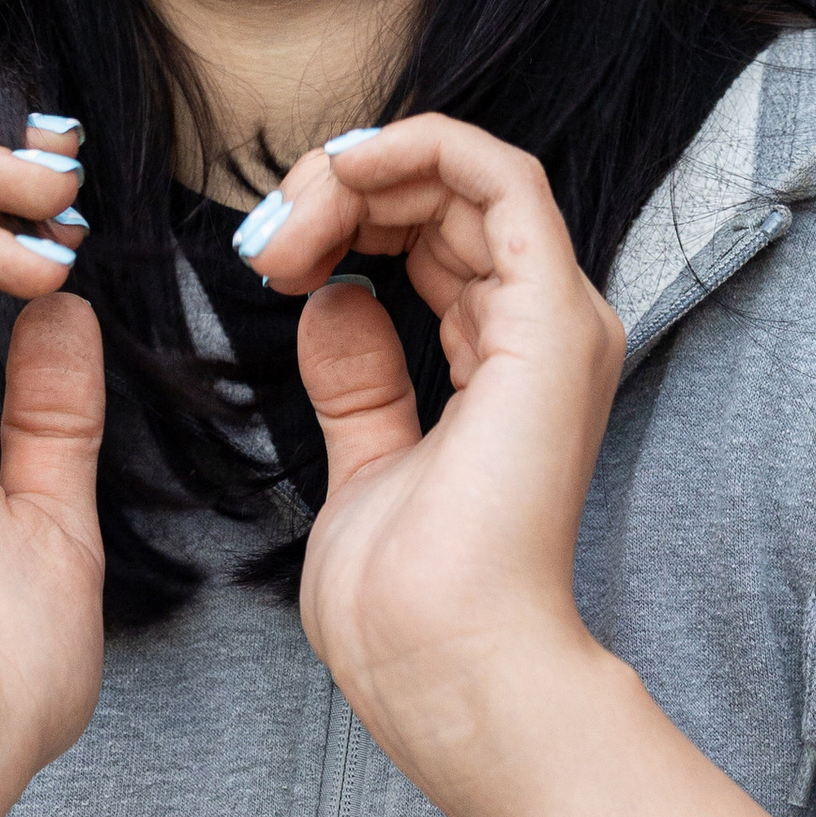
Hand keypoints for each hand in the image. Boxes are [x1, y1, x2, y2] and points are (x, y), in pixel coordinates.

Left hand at [234, 116, 623, 816]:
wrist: (443, 666)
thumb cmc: (403, 605)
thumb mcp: (362, 465)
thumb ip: (361, 384)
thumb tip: (335, 305)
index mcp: (506, 367)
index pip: (436, 242)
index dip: (347, 221)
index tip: (267, 257)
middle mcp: (543, 333)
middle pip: (446, 201)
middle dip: (341, 192)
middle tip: (262, 239)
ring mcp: (553, 322)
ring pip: (466, 176)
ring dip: (359, 175)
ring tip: (282, 227)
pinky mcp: (549, 318)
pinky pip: (500, 176)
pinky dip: (416, 150)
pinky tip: (341, 177)